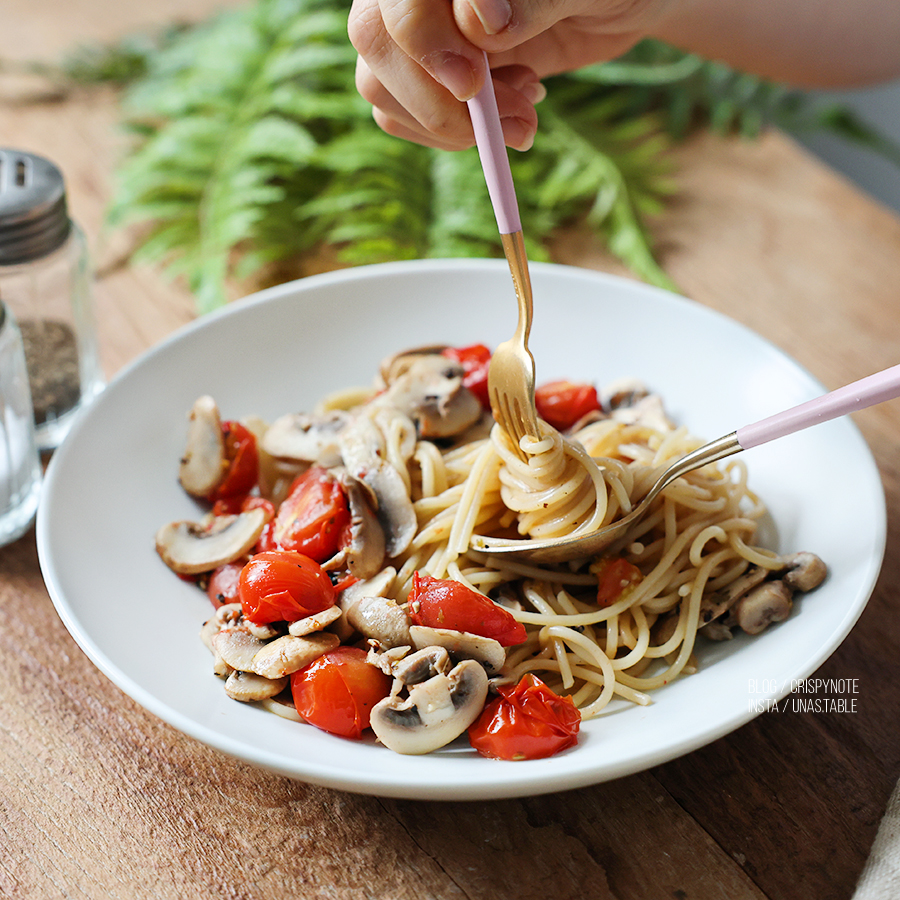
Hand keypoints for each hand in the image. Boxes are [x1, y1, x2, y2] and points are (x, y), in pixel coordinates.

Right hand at [348, 0, 671, 150]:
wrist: (616, 7)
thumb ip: (534, 0)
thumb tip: (478, 23)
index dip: (426, 39)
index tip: (474, 83)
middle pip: (376, 41)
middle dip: (439, 97)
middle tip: (512, 120)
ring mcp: (418, 30)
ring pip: (380, 85)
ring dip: (451, 122)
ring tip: (524, 113)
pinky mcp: (428, 72)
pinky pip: (402, 115)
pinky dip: (453, 134)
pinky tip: (509, 112)